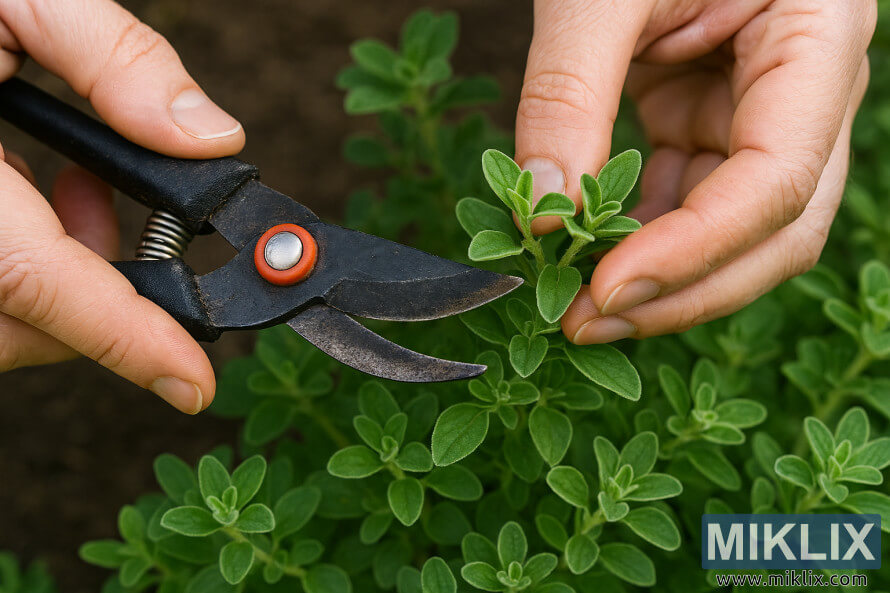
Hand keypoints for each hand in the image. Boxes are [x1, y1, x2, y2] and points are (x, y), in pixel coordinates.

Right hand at [0, 0, 244, 411]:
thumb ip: (112, 57)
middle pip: (21, 325)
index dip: (122, 337)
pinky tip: (41, 193)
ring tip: (80, 183)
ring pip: (5, 324)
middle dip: (103, 296)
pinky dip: (37, 271)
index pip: (33, 280)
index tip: (190, 382)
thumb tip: (209, 140)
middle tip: (122, 207)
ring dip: (71, 280)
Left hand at [514, 0, 874, 343]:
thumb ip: (568, 96)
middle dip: (681, 292)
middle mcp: (805, 89)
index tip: (603, 292)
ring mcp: (760, 111)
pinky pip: (687, 201)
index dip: (693, 253)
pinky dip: (639, 238)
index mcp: (819, 36)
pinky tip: (588, 253)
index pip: (778, 182)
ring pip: (733, 232)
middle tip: (583, 324)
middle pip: (775, 231)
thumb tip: (541, 213)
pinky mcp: (711, 120)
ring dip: (657, 277)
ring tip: (574, 302)